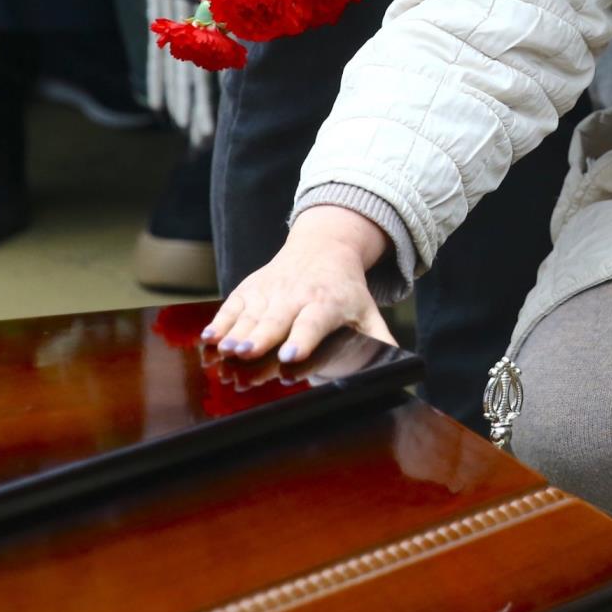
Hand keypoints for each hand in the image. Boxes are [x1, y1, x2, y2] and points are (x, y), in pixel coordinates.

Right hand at [203, 205, 395, 360]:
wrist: (323, 247)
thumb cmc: (346, 289)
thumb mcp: (367, 309)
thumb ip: (379, 337)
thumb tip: (404, 364)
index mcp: (327, 303)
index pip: (313, 323)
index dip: (301, 339)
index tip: (289, 357)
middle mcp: (296, 296)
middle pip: (275, 320)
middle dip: (259, 338)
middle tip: (244, 354)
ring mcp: (271, 291)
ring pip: (250, 315)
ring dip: (234, 334)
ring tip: (223, 352)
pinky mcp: (251, 289)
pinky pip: (232, 306)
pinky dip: (219, 322)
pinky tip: (207, 339)